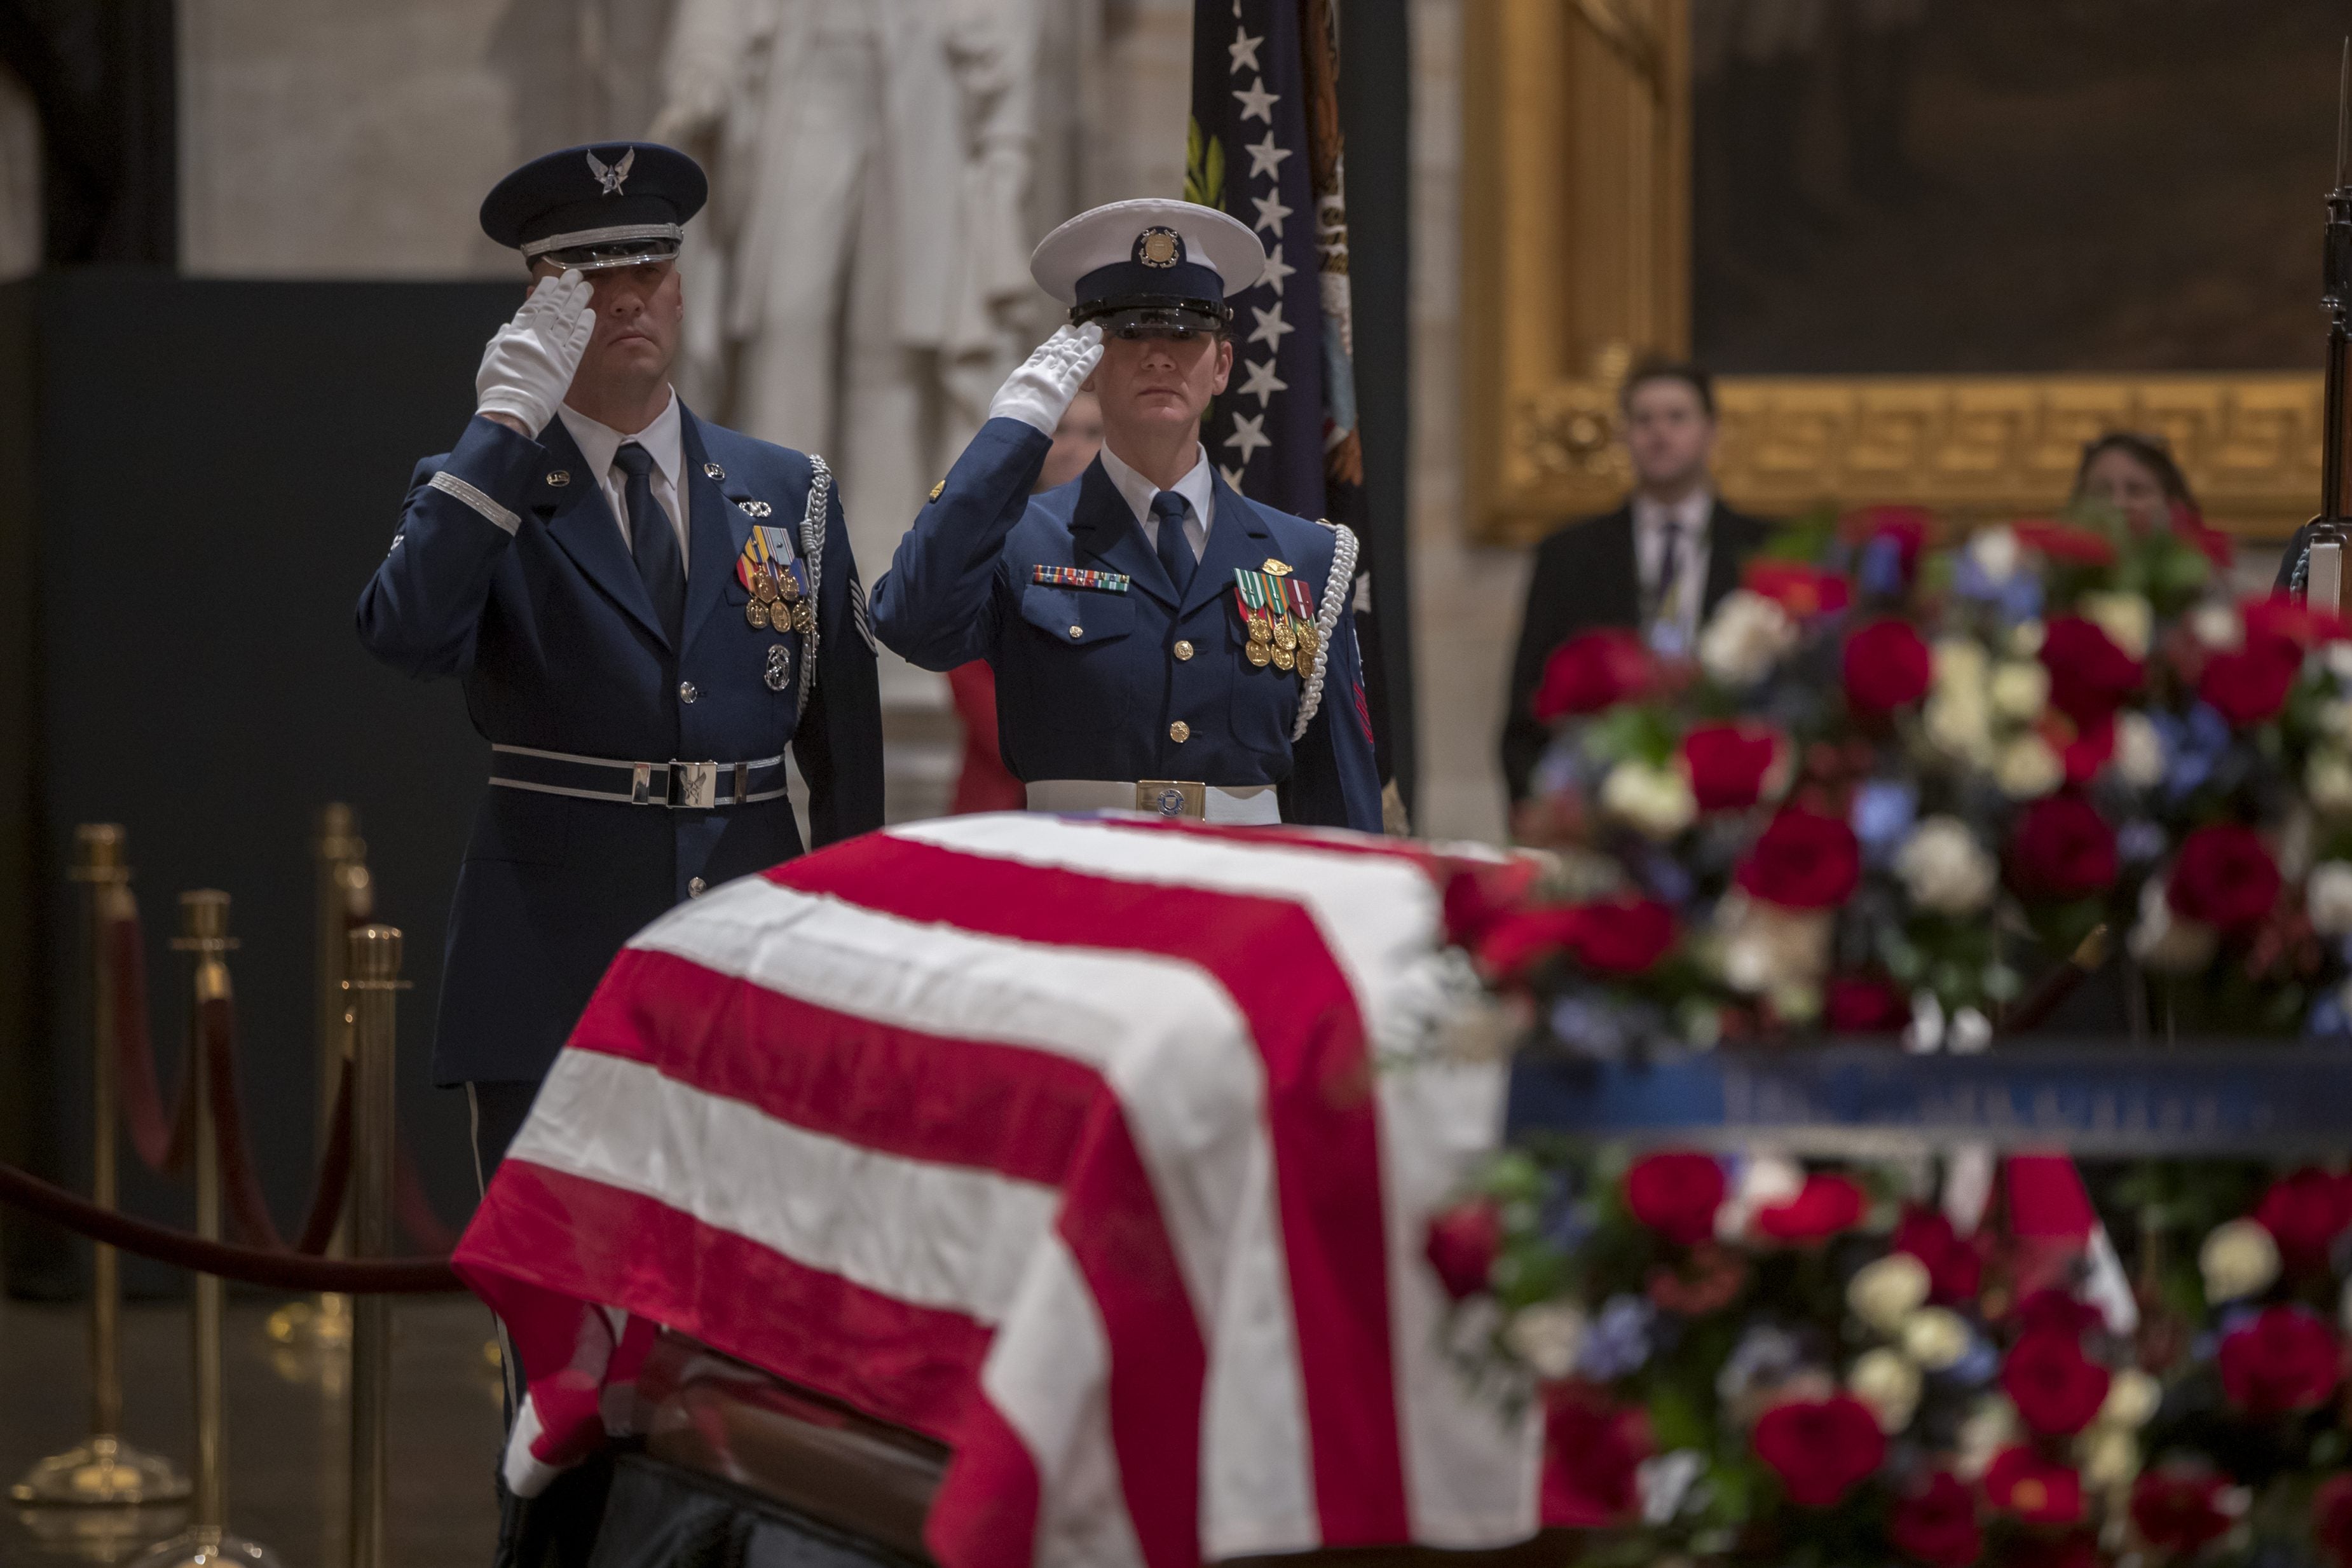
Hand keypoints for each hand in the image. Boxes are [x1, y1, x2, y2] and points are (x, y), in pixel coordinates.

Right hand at [475, 269, 595, 434]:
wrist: (511, 409)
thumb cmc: (496, 386)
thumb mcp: (492, 357)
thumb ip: (501, 339)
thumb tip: (509, 326)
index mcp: (515, 333)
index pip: (532, 307)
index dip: (544, 292)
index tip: (552, 280)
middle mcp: (536, 336)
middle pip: (553, 308)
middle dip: (565, 290)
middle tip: (575, 276)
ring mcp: (553, 349)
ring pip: (567, 319)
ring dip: (577, 302)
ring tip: (586, 287)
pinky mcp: (567, 364)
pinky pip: (578, 341)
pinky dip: (584, 326)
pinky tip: (590, 313)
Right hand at [988, 323, 1103, 435]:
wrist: (1012, 427)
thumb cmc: (1004, 420)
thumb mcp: (1005, 400)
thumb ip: (1016, 393)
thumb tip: (1015, 396)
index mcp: (1024, 374)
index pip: (1042, 353)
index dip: (1055, 340)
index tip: (1065, 330)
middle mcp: (1039, 373)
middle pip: (1060, 351)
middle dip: (1074, 337)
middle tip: (1086, 325)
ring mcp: (1052, 381)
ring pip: (1071, 357)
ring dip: (1085, 343)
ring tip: (1095, 331)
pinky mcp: (1064, 392)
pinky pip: (1079, 372)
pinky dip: (1090, 360)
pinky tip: (1099, 349)